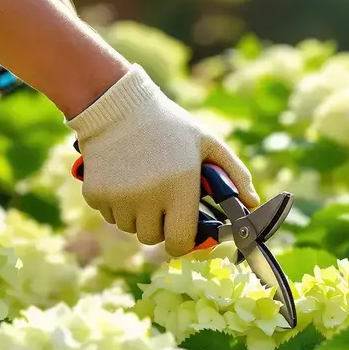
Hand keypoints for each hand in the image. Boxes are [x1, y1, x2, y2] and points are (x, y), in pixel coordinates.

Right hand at [67, 66, 258, 256]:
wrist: (117, 105)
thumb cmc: (169, 125)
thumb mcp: (207, 143)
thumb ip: (235, 174)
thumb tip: (253, 204)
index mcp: (179, 188)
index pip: (179, 243)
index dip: (183, 242)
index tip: (183, 231)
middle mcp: (148, 198)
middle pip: (152, 238)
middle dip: (160, 225)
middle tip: (162, 200)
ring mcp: (119, 198)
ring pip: (130, 228)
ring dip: (137, 215)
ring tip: (142, 184)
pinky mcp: (95, 195)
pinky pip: (109, 215)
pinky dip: (116, 204)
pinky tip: (122, 178)